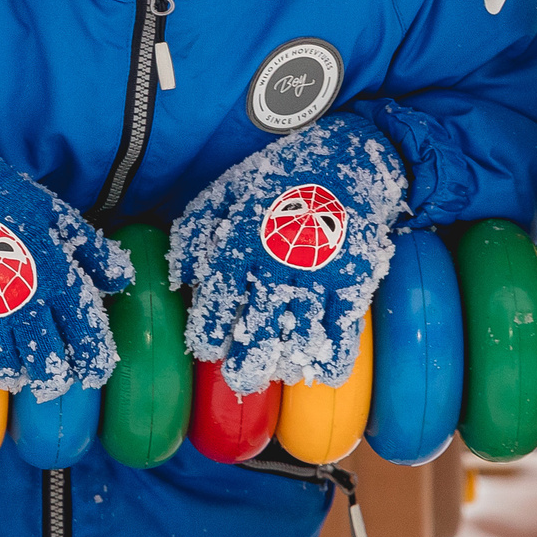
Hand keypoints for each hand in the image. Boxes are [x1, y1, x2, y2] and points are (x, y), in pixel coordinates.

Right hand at [0, 116, 133, 397]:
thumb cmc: (3, 200)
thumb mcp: (56, 216)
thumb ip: (93, 251)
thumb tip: (121, 279)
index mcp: (57, 283)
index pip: (87, 343)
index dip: (95, 365)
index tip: (92, 370)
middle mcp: (23, 308)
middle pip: (48, 371)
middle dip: (56, 378)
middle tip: (53, 372)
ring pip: (8, 370)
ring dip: (17, 369)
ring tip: (17, 357)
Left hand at [167, 111, 408, 394]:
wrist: (352, 156)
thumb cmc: (283, 175)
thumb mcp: (230, 188)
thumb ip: (198, 228)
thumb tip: (180, 277)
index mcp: (245, 232)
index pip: (220, 290)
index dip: (209, 325)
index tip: (204, 349)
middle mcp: (281, 253)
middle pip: (259, 319)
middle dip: (246, 357)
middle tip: (237, 381)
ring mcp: (322, 267)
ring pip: (300, 329)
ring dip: (286, 359)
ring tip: (274, 374)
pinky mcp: (357, 274)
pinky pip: (345, 325)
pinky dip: (337, 354)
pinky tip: (324, 374)